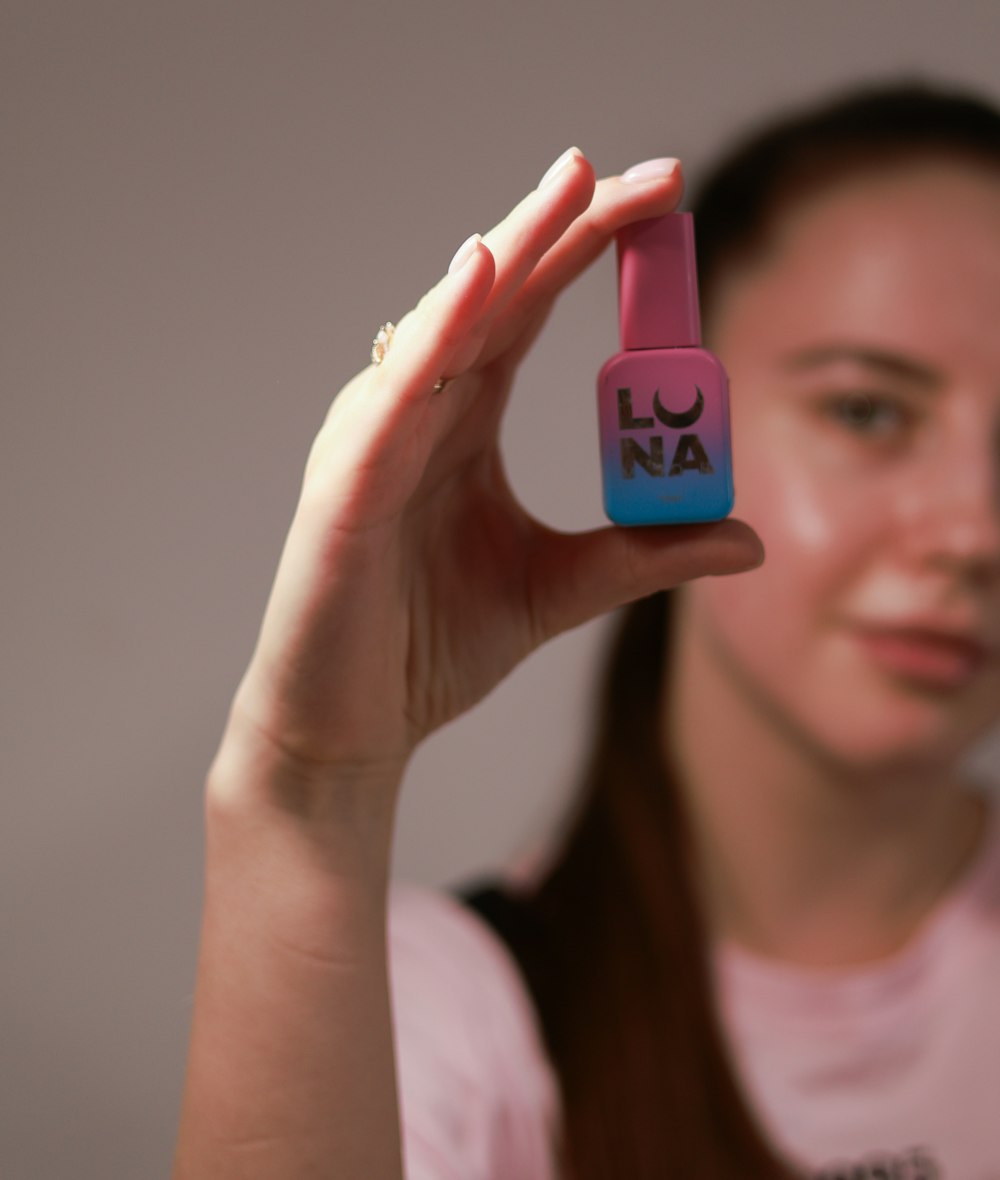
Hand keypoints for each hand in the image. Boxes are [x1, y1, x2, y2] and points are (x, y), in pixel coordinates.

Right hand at [224, 149, 762, 782]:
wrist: (352, 726)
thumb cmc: (430, 648)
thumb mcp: (561, 589)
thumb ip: (643, 556)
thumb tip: (748, 540)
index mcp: (463, 421)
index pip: (529, 310)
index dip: (589, 250)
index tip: (663, 203)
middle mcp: (417, 411)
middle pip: (490, 295)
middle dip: (561, 225)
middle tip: (638, 169)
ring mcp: (375, 442)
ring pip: (440, 327)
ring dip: (506, 254)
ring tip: (568, 189)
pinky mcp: (343, 489)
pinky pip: (391, 400)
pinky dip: (431, 336)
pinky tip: (476, 279)